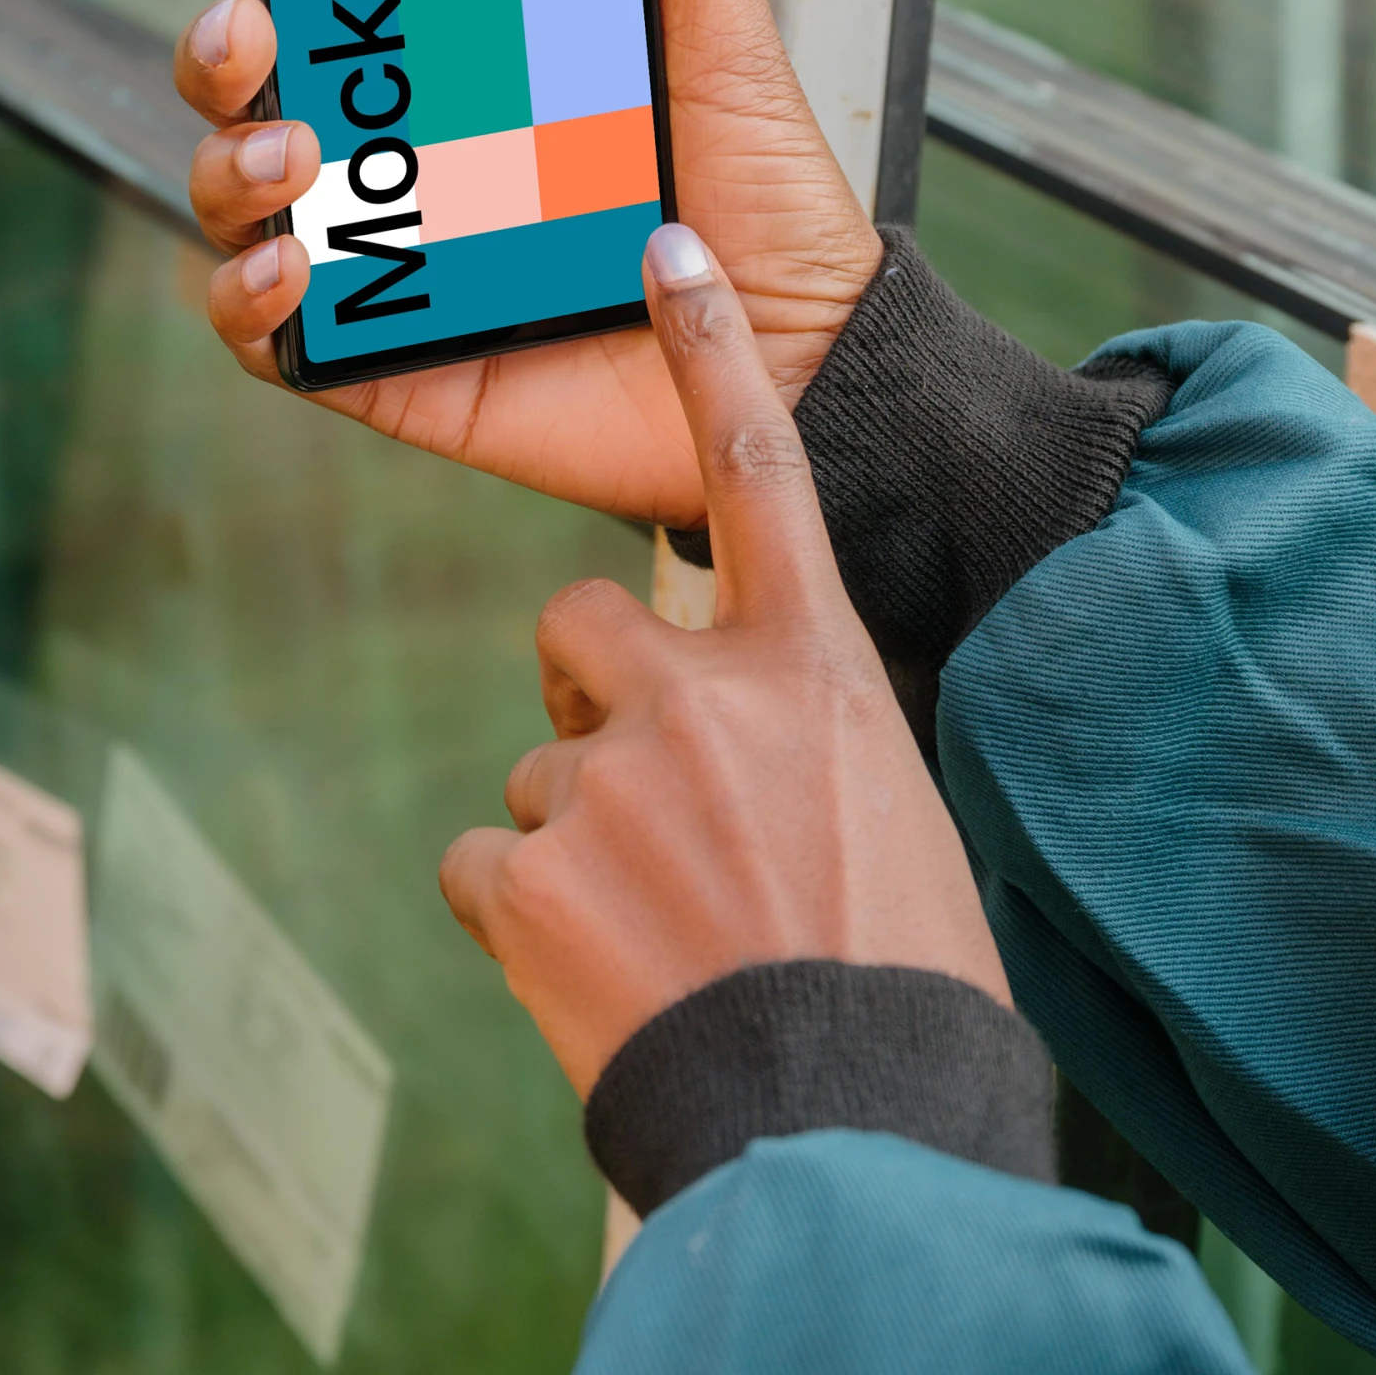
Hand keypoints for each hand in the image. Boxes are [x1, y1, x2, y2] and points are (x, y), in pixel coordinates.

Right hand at [178, 0, 884, 526]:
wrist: (806, 362)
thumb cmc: (763, 202)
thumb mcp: (723, 38)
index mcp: (465, 81)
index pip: (336, 13)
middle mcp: (411, 167)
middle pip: (252, 100)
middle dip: (216, 59)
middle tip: (252, 31)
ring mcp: (394, 267)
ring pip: (239, 213)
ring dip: (225, 171)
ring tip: (288, 156)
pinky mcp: (397, 370)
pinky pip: (275, 342)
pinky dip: (250, 304)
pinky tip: (290, 272)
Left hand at [436, 225, 1004, 1095]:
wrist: (844, 1124)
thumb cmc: (895, 985)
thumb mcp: (884, 819)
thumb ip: (796, 748)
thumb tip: (737, 762)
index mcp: (812, 670)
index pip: (756, 469)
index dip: (708, 351)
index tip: (664, 249)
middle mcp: (702, 696)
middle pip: (578, 625)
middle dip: (588, 697)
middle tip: (645, 805)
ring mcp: (605, 780)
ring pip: (534, 769)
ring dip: (573, 839)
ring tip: (658, 938)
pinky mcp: (526, 872)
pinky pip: (480, 862)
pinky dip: (519, 919)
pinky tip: (592, 976)